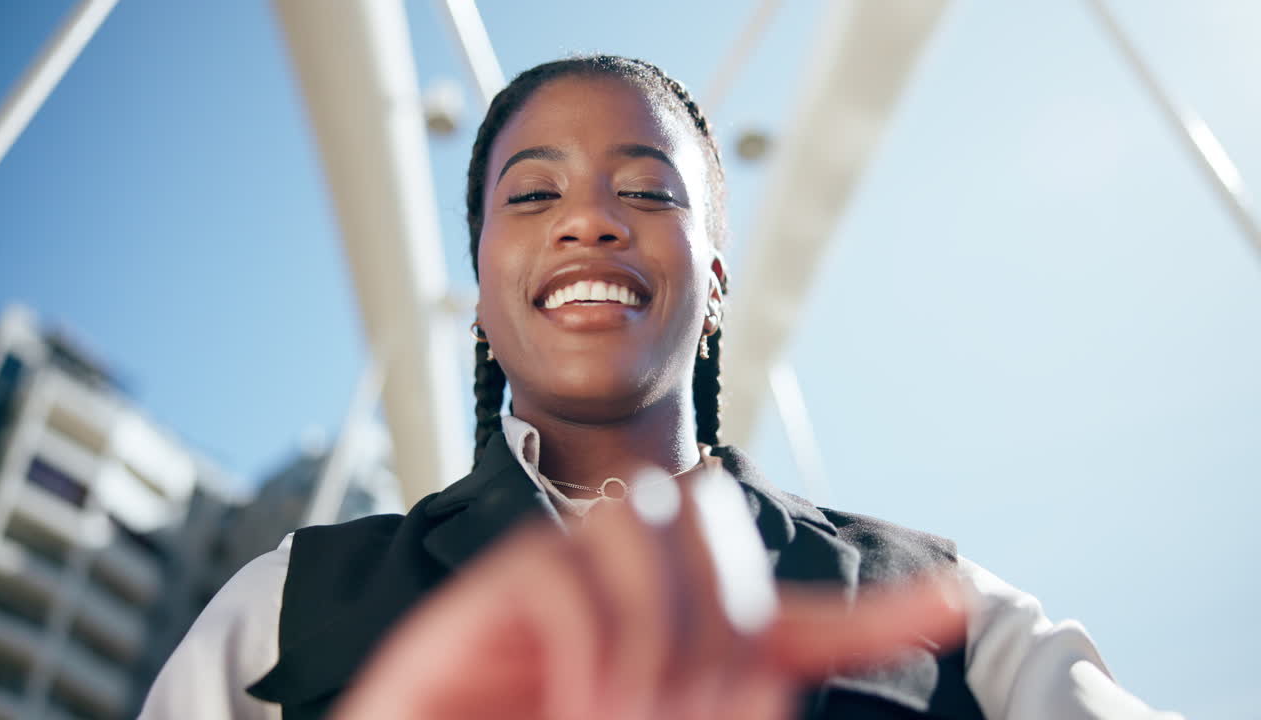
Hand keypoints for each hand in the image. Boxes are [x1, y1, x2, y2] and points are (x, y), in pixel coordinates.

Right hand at [330, 471, 964, 719]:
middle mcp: (639, 599)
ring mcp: (574, 576)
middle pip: (722, 533)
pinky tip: (559, 705)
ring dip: (655, 644)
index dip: (881, 616)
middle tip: (672, 714)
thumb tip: (764, 679)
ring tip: (610, 716)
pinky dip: (588, 653)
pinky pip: (576, 581)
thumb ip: (716, 705)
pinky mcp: (508, 581)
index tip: (954, 602)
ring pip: (656, 534)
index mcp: (685, 656)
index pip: (803, 623)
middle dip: (720, 623)